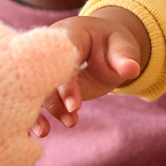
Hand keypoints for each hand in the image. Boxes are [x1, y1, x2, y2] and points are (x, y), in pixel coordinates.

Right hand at [41, 7, 148, 130]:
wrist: (106, 47)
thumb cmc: (113, 44)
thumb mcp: (123, 46)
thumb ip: (125, 57)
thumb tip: (132, 69)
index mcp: (70, 34)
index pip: (64, 57)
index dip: (67, 82)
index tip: (74, 106)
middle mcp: (50, 50)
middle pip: (43, 74)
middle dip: (51, 99)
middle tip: (68, 118)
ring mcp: (44, 68)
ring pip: (35, 90)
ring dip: (43, 110)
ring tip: (46, 131)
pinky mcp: (45, 85)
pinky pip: (34, 99)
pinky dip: (33, 115)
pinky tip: (39, 131)